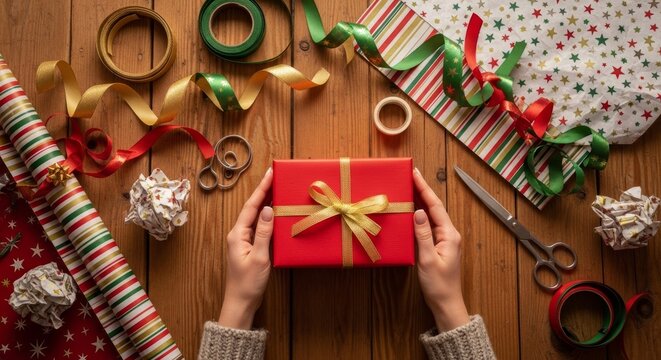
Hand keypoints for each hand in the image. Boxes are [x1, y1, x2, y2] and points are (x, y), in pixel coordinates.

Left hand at [218, 168, 273, 329]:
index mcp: (237, 234)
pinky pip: (258, 226)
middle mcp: (238, 234)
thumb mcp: (259, 257)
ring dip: (266, 202)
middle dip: (264, 191)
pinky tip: (275, 212)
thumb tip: (268, 209)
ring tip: (278, 188)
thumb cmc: (248, 283)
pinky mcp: (249, 247)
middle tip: (276, 175)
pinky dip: (267, 216)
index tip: (271, 173)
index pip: (251, 206)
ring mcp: (243, 240)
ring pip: (255, 216)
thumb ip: (263, 232)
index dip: (262, 189)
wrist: (241, 303)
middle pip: (252, 207)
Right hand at [413, 168, 469, 331]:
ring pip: (432, 215)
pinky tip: (412, 212)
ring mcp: (445, 239)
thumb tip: (419, 212)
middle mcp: (449, 234)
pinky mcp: (439, 246)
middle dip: (423, 191)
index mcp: (449, 234)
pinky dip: (420, 215)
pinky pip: (429, 225)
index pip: (435, 206)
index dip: (424, 189)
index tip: (415, 174)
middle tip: (409, 176)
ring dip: (421, 201)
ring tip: (409, 189)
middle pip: (435, 207)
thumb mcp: (428, 259)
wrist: (446, 303)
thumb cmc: (438, 284)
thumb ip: (423, 235)